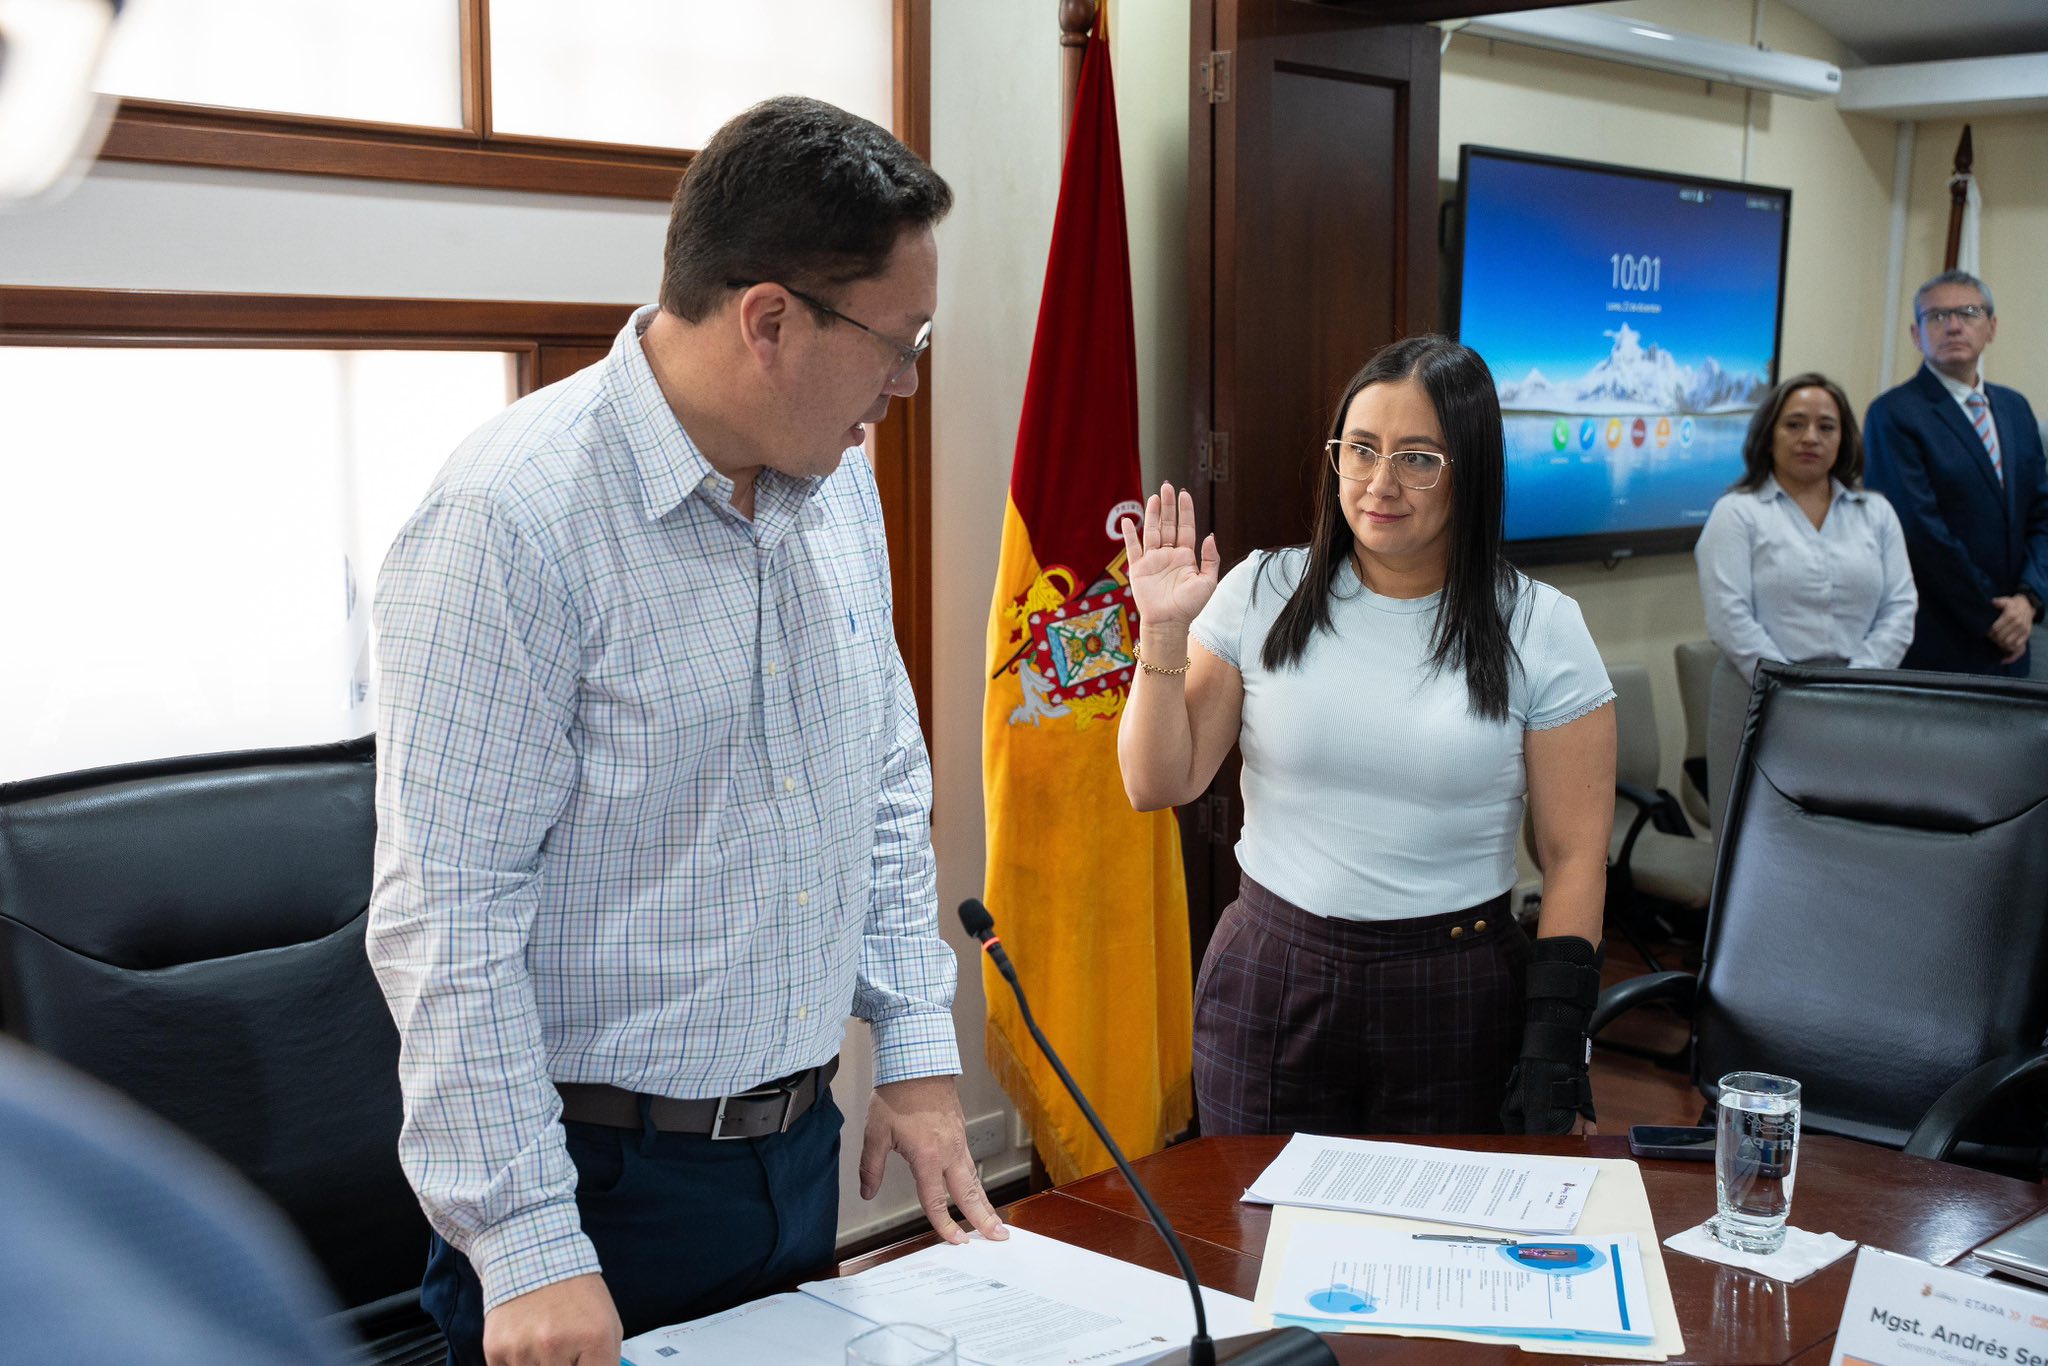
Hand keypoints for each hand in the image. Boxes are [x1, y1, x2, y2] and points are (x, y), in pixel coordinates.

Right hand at [482, 1273, 621, 1365]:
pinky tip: (525, 1344)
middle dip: (564, 1365)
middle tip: (564, 1352)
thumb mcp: (607, 1323)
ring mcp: (523, 1349)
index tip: (582, 1364)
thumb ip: (606, 1361)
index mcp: (593, 1338)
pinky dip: (518, 1364)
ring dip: (540, 1365)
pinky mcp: (496, 1350)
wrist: (532, 1256)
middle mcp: (556, 1345)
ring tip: (544, 1343)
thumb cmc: (574, 1292)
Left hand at [859, 1076, 1007, 1244]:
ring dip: (986, 1202)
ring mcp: (958, 1141)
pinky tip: (977, 1188)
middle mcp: (949, 1152)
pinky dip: (978, 1182)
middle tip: (998, 1238)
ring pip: (974, 1179)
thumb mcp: (876, 1133)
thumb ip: (871, 1167)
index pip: (936, 1200)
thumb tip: (867, 1191)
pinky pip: (971, 1163)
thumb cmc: (897, 1094)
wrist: (917, 1062)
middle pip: (969, 1193)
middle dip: (983, 1219)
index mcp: (928, 1156)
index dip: (945, 1225)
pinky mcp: (960, 1131)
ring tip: (996, 1221)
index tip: (956, 1241)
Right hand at [1120, 481, 1219, 635]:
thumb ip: (1211, 559)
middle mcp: (1168, 555)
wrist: (1169, 623)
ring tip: (1154, 497)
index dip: (1185, 511)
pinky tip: (1128, 521)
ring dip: (1152, 514)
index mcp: (1185, 557)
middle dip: (1168, 506)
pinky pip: (1133, 548)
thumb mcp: (1208, 582)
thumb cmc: (1189, 607)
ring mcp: (1152, 560)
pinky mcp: (1138, 569)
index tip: (1184, 494)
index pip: (1185, 528)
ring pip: (1151, 531)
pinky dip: (1130, 534)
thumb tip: (1209, 537)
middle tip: (1167, 486)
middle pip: (1168, 524)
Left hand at [1989, 594, 2035, 662]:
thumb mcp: (2005, 600)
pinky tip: (2002, 649)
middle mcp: (2018, 623)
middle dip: (1993, 639)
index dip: (1989, 633)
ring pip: (2009, 644)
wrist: (2027, 606)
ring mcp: (2023, 630)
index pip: (1996, 628)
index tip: (1985, 632)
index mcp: (2011, 614)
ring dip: (2000, 645)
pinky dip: (2009, 650)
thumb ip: (1998, 602)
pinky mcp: (2026, 635)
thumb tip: (1993, 602)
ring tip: (1995, 642)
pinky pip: (2018, 647)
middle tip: (1989, 638)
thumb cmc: (2011, 604)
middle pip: (2001, 637)